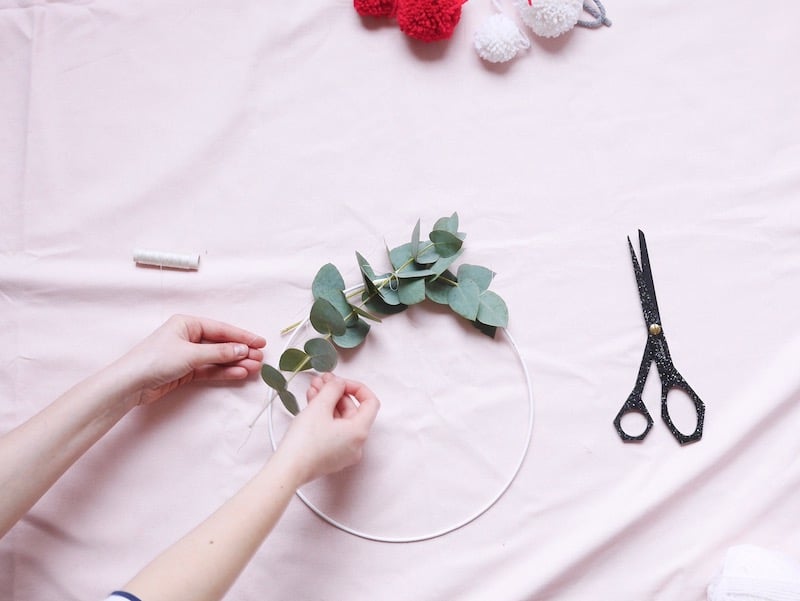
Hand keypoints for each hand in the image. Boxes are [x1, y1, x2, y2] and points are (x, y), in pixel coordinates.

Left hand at [113, 315, 265, 405]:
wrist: (130, 384)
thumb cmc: (155, 360)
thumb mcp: (191, 354)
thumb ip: (219, 353)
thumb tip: (243, 350)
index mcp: (187, 323)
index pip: (221, 329)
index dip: (242, 336)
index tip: (260, 342)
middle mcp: (188, 336)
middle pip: (221, 343)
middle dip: (241, 351)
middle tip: (260, 357)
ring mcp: (187, 355)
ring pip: (217, 358)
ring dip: (235, 363)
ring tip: (254, 368)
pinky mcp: (186, 371)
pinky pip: (210, 369)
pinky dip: (224, 372)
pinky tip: (239, 373)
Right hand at [275, 374, 379, 485]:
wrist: (287, 469)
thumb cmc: (304, 442)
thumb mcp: (320, 406)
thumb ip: (333, 389)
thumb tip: (339, 384)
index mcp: (359, 432)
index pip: (370, 403)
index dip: (356, 387)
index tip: (340, 382)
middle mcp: (356, 444)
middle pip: (352, 410)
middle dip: (336, 393)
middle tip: (322, 381)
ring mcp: (344, 451)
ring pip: (340, 420)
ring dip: (328, 402)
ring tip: (313, 388)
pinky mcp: (331, 456)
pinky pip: (333, 430)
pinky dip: (324, 416)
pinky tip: (311, 402)